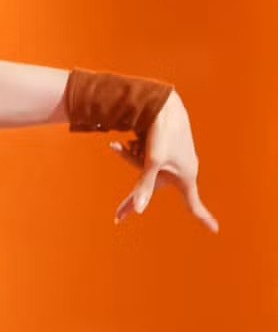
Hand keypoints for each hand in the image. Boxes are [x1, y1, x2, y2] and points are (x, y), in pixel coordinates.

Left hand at [113, 90, 217, 233]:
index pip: (194, 204)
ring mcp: (172, 161)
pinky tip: (120, 143)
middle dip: (130, 200)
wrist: (164, 101)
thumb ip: (144, 186)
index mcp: (186, 177)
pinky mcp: (164, 151)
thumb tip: (139, 210)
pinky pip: (143, 158)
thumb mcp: (152, 161)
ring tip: (122, 146)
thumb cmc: (164, 131)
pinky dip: (133, 151)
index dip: (204, 218)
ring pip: (143, 171)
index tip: (215, 230)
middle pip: (150, 188)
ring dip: (131, 159)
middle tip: (117, 218)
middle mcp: (181, 170)